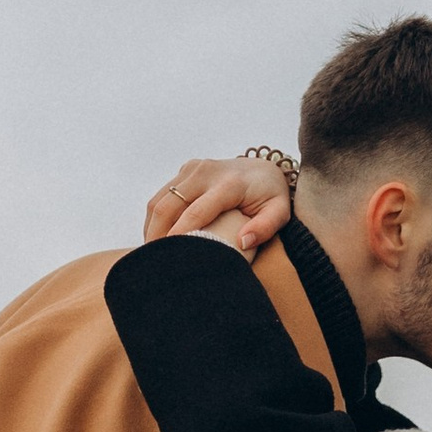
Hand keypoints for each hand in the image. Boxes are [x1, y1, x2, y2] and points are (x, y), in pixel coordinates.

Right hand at [143, 153, 294, 251]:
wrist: (265, 168)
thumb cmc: (271, 196)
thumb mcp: (279, 213)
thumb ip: (265, 228)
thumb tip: (242, 243)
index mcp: (228, 184)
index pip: (194, 213)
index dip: (178, 236)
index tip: (168, 259)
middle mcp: (206, 172)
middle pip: (168, 206)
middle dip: (157, 236)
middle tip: (154, 263)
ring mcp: (193, 168)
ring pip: (159, 200)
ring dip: (152, 228)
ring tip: (154, 254)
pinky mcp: (186, 170)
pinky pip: (161, 196)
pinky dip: (156, 218)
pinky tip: (159, 238)